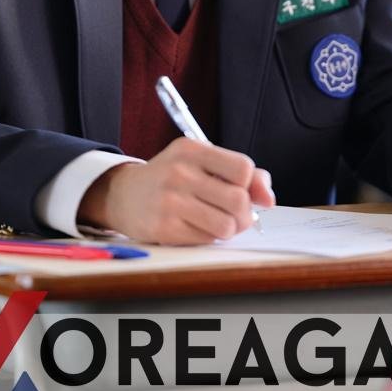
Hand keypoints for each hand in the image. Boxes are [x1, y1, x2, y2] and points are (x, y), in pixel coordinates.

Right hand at [78, 138, 275, 243]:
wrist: (124, 195)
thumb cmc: (173, 178)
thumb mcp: (201, 162)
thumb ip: (241, 174)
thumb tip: (268, 199)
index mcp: (192, 150)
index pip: (243, 168)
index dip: (250, 184)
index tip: (240, 189)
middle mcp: (180, 173)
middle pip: (239, 200)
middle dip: (244, 213)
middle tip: (234, 213)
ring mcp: (170, 201)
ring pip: (227, 226)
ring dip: (228, 229)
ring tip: (216, 221)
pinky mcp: (164, 228)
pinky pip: (207, 240)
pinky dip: (208, 237)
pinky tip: (195, 227)